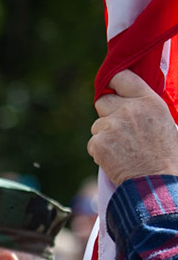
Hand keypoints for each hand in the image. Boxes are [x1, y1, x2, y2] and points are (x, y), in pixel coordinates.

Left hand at [91, 70, 177, 185]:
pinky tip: (116, 159)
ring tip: (123, 149)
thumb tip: (129, 99)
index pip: (122, 77)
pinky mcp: (99, 143)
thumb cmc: (166, 155)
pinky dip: (100, 151)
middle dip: (107, 111)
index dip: (113, 82)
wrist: (156, 182)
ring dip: (105, 135)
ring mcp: (112, 125)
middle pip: (103, 100)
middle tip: (117, 126)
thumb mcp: (165, 122)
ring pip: (97, 125)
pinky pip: (93, 143)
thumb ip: (145, 108)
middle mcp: (129, 109)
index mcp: (149, 101)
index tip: (111, 87)